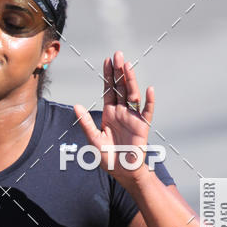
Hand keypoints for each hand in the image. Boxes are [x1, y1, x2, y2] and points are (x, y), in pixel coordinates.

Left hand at [74, 49, 154, 185]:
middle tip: (118, 54)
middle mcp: (121, 112)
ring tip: (128, 66)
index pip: (109, 90)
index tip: (107, 61)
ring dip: (131, 80)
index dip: (108, 76)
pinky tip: (149, 90)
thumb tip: (76, 106)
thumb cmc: (108, 158)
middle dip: (119, 72)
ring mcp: (133, 118)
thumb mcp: (93, 140)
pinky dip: (149, 101)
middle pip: (121, 88)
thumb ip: (86, 123)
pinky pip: (148, 112)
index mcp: (109, 113)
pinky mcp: (143, 126)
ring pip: (133, 94)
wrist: (123, 171)